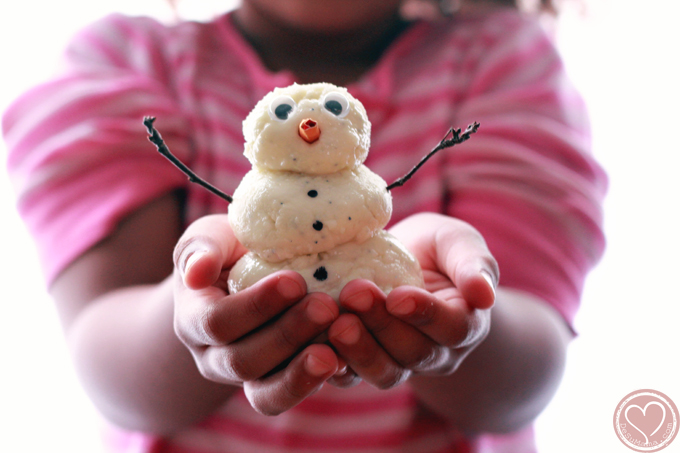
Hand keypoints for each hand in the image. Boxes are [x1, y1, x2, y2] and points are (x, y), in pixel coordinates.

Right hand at [172, 214, 340, 414]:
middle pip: (243, 361)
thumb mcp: (213, 236)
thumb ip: (201, 248)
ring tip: (334, 352)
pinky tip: (344, 360)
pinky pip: (294, 394)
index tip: (295, 281)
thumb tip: (197, 273)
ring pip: (266, 392)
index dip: (256, 306)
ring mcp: (246, 378)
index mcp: (193, 321)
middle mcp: (214, 358)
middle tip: (327, 307)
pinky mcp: (279, 385)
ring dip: (301, 372)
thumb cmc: (231, 249)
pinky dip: (318, 382)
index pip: (217, 322)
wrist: (250, 274)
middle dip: (287, 335)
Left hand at [327, 212, 497, 388]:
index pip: (452, 328)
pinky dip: (333, 364)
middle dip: (382, 325)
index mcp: (463, 324)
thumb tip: (484, 294)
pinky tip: (314, 341)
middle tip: (354, 295)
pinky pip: (350, 376)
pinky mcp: (363, 365)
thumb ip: (473, 265)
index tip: (398, 296)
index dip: (425, 315)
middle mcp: (435, 353)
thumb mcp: (458, 244)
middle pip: (413, 352)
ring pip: (383, 371)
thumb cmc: (437, 251)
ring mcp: (399, 363)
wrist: (405, 265)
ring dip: (358, 349)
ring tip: (335, 322)